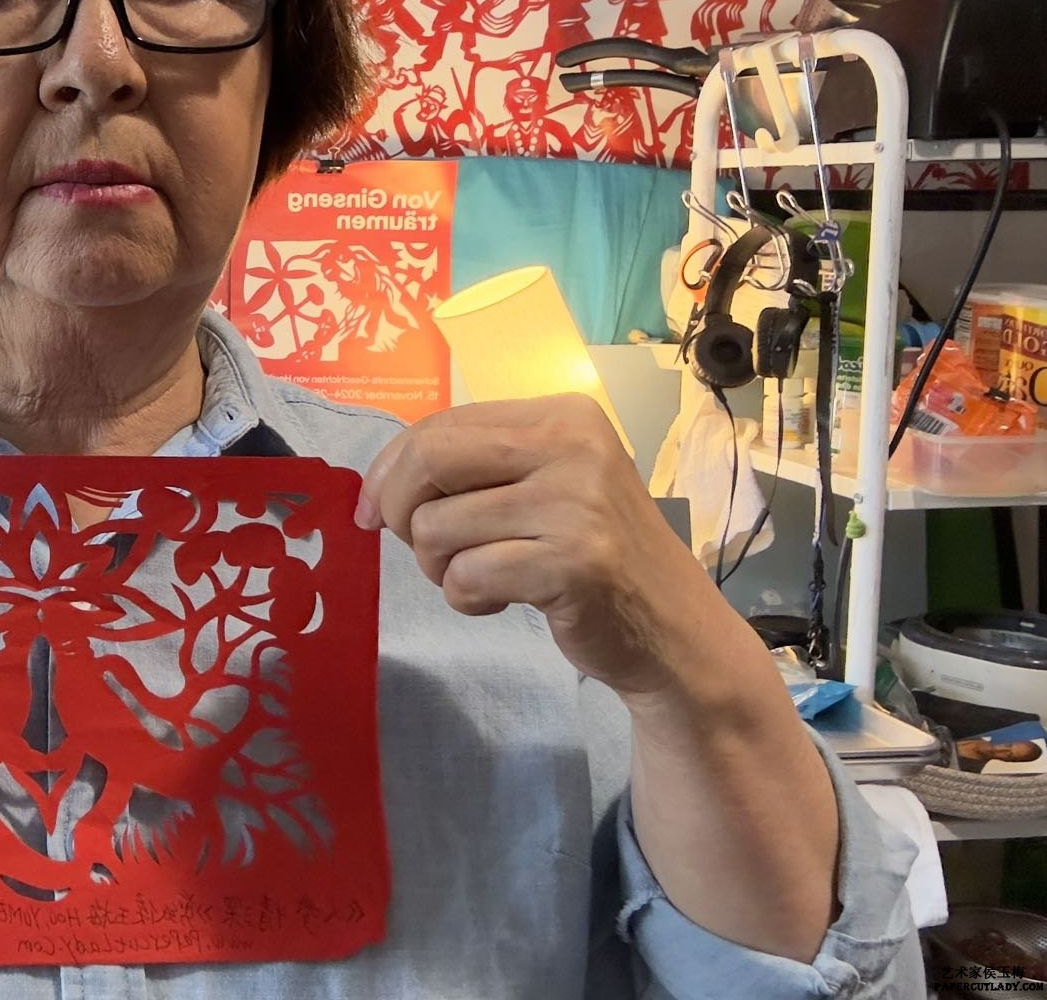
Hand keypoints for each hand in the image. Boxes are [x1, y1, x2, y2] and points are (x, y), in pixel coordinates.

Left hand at [355, 394, 749, 704]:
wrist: (674, 631)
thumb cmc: (595, 556)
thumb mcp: (545, 487)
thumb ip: (473, 470)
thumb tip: (373, 489)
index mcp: (562, 415)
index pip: (441, 424)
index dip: (390, 468)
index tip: (372, 510)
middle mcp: (572, 446)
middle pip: (428, 459)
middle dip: (399, 510)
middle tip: (419, 547)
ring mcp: (576, 503)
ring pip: (436, 526)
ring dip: (440, 568)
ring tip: (484, 577)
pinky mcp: (572, 563)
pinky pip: (466, 576)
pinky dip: (467, 599)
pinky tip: (502, 602)